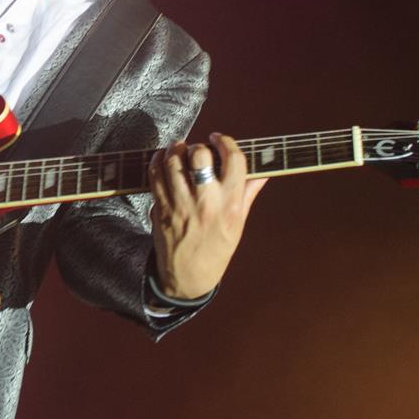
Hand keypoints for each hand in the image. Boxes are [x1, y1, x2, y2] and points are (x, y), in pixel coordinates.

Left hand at [148, 134, 266, 299]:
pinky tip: (164, 160)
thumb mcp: (238, 224)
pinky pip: (156, 174)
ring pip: (174, 161)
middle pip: (200, 155)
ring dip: (176, 149)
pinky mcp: (161, 208)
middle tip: (198, 150)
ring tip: (179, 150)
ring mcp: (181, 205)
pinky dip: (158, 161)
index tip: (219, 139)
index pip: (234, 160)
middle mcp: (206, 203)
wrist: (187, 278)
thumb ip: (248, 193)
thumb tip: (263, 172)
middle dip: (199, 146)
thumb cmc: (216, 250)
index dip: (226, 142)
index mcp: (230, 205)